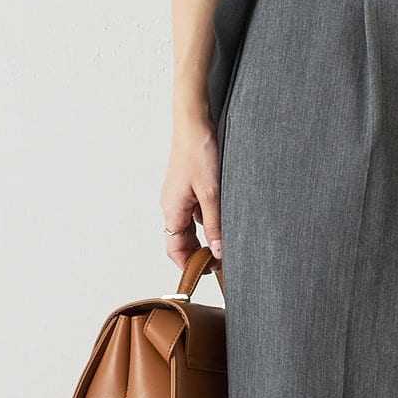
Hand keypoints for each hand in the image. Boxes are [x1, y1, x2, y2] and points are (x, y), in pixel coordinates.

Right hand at [161, 112, 220, 268]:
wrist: (195, 123)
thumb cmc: (199, 152)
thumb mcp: (212, 193)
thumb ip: (215, 224)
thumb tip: (218, 252)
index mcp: (172, 210)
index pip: (175, 249)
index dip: (190, 266)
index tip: (208, 274)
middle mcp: (172, 206)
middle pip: (182, 241)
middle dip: (199, 255)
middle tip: (222, 263)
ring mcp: (179, 197)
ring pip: (190, 228)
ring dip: (205, 238)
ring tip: (226, 244)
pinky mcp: (188, 188)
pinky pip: (196, 213)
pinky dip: (208, 221)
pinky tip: (224, 219)